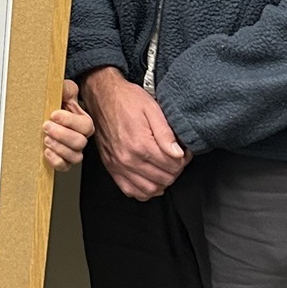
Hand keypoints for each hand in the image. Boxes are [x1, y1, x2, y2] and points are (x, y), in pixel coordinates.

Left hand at [44, 79, 93, 170]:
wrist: (45, 114)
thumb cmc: (56, 103)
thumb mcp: (62, 91)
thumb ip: (66, 88)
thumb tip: (65, 90)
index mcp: (83, 123)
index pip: (85, 125)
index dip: (69, 121)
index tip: (54, 114)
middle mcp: (80, 138)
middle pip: (80, 142)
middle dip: (61, 134)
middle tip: (46, 125)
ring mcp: (72, 151)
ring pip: (75, 157)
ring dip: (59, 148)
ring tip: (46, 139)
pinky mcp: (62, 160)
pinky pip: (64, 167)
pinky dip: (56, 161)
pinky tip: (46, 151)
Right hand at [80, 67, 188, 200]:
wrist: (102, 97)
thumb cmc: (126, 100)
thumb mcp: (152, 109)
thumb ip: (166, 134)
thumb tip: (178, 153)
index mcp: (140, 144)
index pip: (172, 165)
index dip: (184, 160)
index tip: (184, 152)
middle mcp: (128, 158)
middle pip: (163, 179)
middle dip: (175, 171)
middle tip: (177, 159)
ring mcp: (118, 165)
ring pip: (149, 190)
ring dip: (162, 183)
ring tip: (166, 169)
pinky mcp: (111, 167)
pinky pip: (130, 191)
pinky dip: (143, 191)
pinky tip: (150, 180)